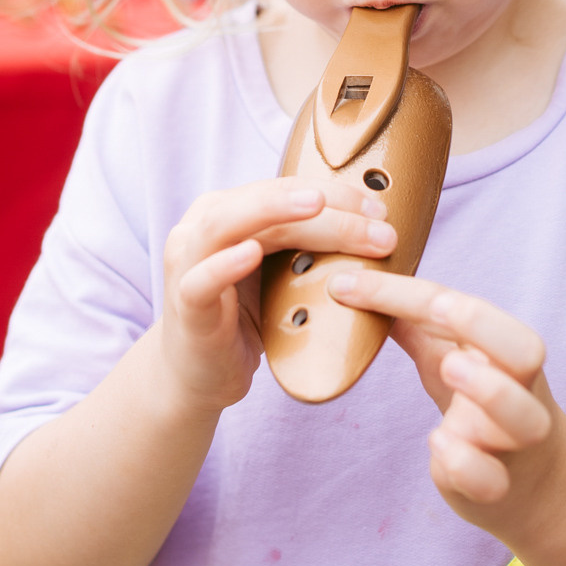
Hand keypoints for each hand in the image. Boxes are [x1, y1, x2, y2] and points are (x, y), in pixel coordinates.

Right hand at [159, 179, 394, 417]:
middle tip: (376, 222)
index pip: (285, 190)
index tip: (380, 210)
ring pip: (227, 224)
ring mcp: (187, 263)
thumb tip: (374, 230)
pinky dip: (225, 264)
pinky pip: (201, 280)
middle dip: (326, 208)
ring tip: (316, 207)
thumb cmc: (243, 319)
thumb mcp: (279, 275)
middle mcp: (202, 228)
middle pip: (266, 201)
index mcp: (228, 212)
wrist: (199, 375)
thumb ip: (305, 247)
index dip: (335, 194)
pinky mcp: (185, 304)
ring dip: (275, 213)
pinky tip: (252, 254)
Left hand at [327, 270, 565, 520]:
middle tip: (437, 310)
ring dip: (488, 391)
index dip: (404, 292)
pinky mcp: (499, 488)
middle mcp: (520, 391)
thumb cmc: (486, 411)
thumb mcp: (453, 359)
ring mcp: (514, 442)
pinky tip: (437, 445)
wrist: (537, 484)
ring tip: (449, 372)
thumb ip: (417, 326)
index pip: (463, 309)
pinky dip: (464, 462)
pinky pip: (491, 479)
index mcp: (504, 352)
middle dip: (481, 325)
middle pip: (526, 350)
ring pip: (522, 417)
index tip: (347, 285)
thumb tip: (365, 284)